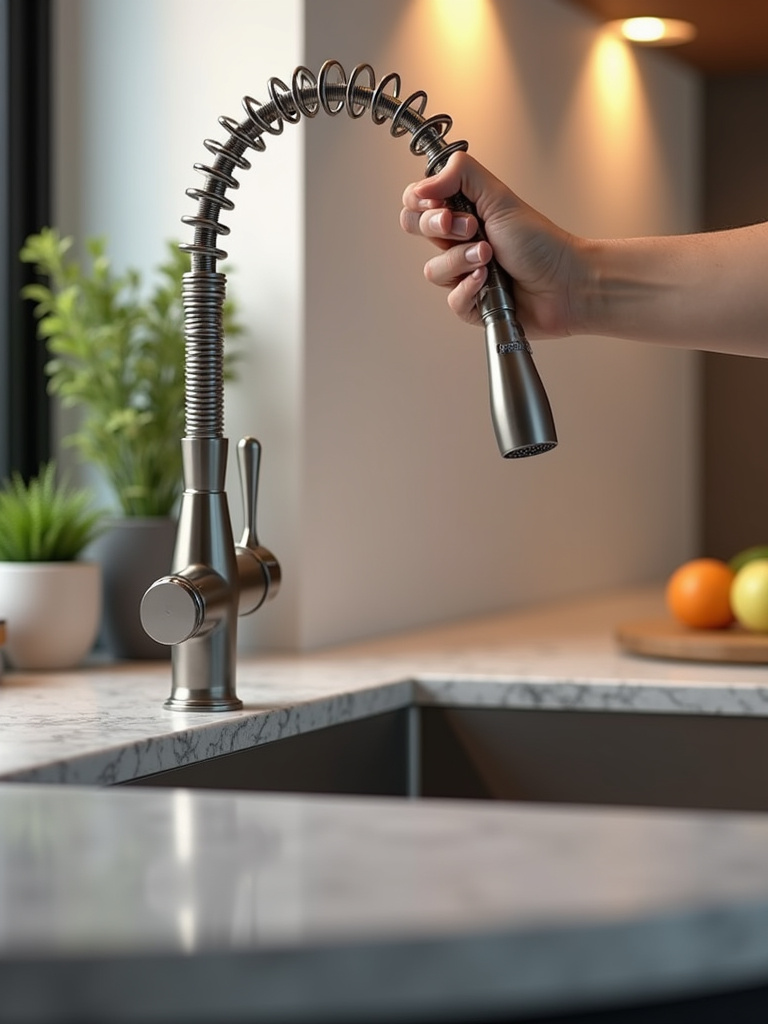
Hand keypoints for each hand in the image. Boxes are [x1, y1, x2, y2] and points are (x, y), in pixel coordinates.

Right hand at [400, 152, 579, 338]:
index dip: (422, 203)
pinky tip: (488, 282)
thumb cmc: (541, 243)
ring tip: (490, 257)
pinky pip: (451, 299)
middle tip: (471, 227)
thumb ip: (460, 175)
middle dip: (440, 228)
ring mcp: (462, 273)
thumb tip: (422, 185)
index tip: (443, 204)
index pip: (417, 202)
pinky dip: (471, 288)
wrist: (564, 283)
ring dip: (463, 259)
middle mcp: (459, 241)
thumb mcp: (499, 196)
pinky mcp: (470, 303)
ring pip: (434, 269)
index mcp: (463, 211)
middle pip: (415, 231)